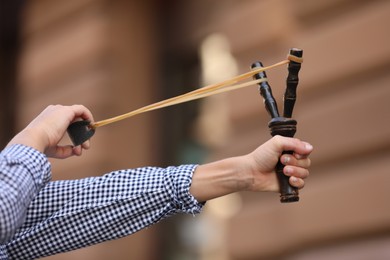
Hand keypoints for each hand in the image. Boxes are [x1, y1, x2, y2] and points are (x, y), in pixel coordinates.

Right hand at [7, 105, 93, 158]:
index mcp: (49, 118)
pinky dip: (88, 117)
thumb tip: (76, 151)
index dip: (76, 135)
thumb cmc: (41, 145)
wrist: (34, 139)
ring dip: (85, 133)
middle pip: (74, 122)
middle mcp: (54, 112)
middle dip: (82, 136)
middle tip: (85, 147)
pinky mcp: (67, 110)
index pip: (67, 124)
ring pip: (79, 120)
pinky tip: (91, 126)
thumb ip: (65, 150)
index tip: (79, 147)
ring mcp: (60, 110)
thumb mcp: (54, 149)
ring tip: (86, 145)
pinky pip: (82, 110)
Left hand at [190, 136, 312, 201]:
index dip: (302, 152)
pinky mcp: (289, 184)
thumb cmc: (261, 157)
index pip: (306, 150)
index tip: (293, 152)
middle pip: (307, 162)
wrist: (252, 172)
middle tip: (281, 161)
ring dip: (295, 172)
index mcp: (290, 150)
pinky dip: (297, 182)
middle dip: (295, 162)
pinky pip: (302, 184)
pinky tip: (289, 180)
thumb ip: (294, 143)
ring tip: (283, 171)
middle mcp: (292, 161)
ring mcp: (291, 173)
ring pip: (305, 173)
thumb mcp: (276, 143)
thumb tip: (310, 148)